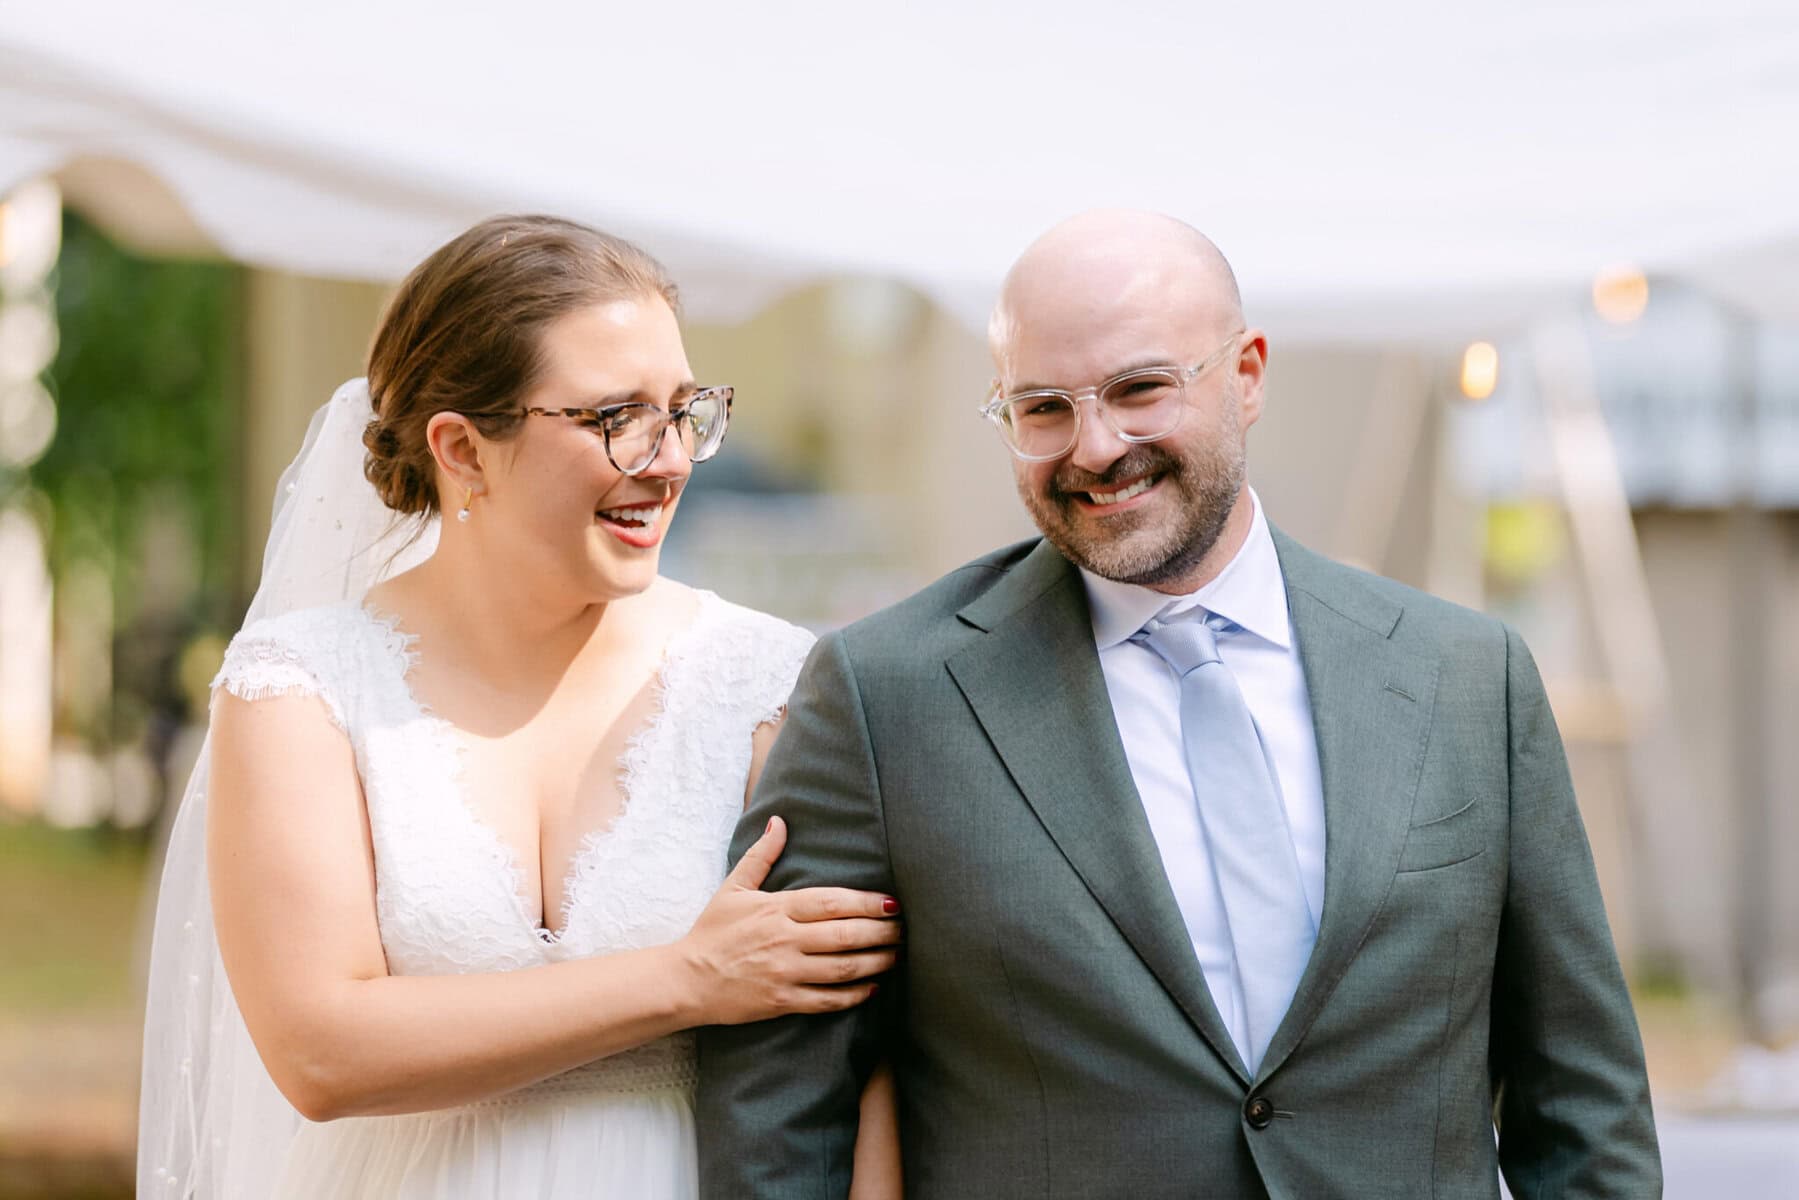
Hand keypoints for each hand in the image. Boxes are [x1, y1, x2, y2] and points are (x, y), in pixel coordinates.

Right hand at [681, 816, 901, 1024]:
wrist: (686, 980)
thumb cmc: (712, 931)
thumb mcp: (733, 888)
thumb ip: (761, 855)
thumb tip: (778, 821)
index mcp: (777, 909)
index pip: (832, 902)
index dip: (867, 903)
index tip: (893, 903)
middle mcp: (785, 939)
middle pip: (846, 935)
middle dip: (882, 932)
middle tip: (905, 930)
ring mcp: (785, 972)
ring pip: (842, 968)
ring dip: (876, 962)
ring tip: (897, 956)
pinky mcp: (782, 1001)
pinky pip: (826, 1000)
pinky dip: (853, 995)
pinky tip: (872, 989)